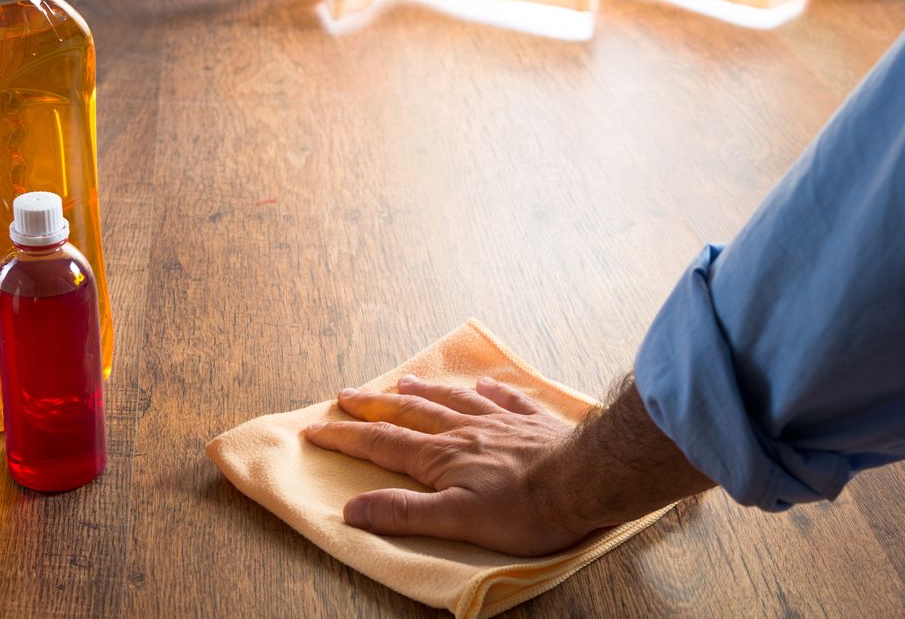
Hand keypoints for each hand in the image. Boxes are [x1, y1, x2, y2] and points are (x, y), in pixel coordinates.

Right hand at [304, 375, 592, 555]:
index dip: (346, 437)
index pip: (382, 444)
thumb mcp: (457, 521)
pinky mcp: (534, 423)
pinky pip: (508, 401)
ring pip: (453, 402)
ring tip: (403, 382)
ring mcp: (500, 423)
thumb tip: (352, 509)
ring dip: (424, 392)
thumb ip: (404, 513)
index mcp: (441, 458)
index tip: (315, 430)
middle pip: (410, 414)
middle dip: (374, 405)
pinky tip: (486, 385)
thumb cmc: (526, 509)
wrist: (588, 481)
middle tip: (346, 394)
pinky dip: (492, 392)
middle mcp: (464, 432)